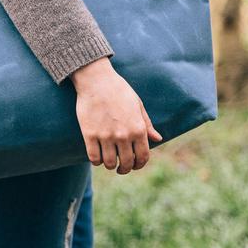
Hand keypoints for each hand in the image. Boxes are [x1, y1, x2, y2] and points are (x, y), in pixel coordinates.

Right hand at [69, 57, 162, 174]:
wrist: (96, 79)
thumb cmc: (118, 89)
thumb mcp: (137, 103)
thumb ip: (147, 123)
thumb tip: (158, 139)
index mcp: (138, 128)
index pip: (143, 157)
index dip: (139, 165)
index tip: (134, 165)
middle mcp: (123, 135)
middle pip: (126, 163)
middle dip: (124, 168)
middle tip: (120, 167)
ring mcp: (106, 135)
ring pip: (109, 163)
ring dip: (110, 165)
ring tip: (108, 160)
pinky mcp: (89, 134)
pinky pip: (94, 157)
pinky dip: (96, 161)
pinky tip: (97, 156)